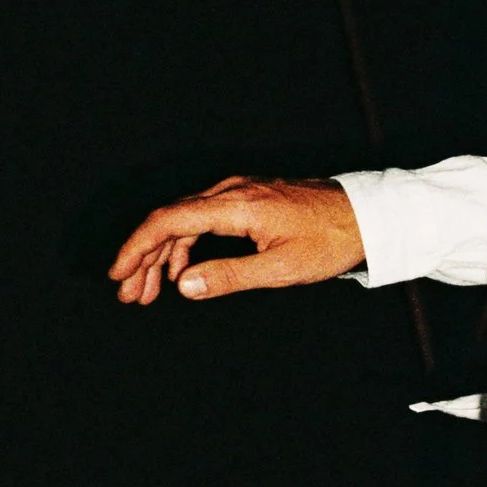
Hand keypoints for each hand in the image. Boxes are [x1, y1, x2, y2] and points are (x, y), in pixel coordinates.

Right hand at [109, 176, 364, 303]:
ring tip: (150, 291)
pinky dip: (186, 246)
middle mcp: (230, 191)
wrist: (367, 215)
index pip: (167, 221)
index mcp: (234, 205)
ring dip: (163, 255)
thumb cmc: (331, 241)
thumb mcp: (282, 268)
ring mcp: (237, 192)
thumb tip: (184, 285)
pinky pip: (202, 219)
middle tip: (130, 294)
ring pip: (184, 221)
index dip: (136, 248)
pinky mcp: (246, 199)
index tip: (119, 274)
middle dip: (144, 259)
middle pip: (169, 221)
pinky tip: (183, 272)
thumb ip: (231, 276)